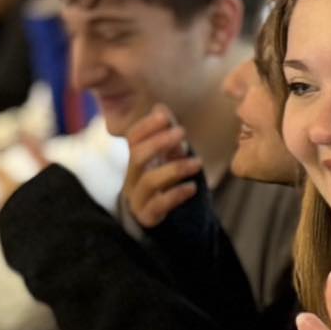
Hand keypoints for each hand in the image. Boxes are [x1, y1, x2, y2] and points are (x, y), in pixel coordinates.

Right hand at [124, 105, 199, 227]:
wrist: (164, 222)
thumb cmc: (166, 184)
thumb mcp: (168, 158)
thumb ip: (167, 136)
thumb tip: (160, 107)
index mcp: (137, 160)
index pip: (132, 138)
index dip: (147, 126)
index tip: (165, 116)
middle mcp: (133, 177)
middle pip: (136, 156)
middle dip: (159, 142)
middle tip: (182, 132)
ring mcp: (138, 198)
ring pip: (149, 180)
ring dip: (175, 168)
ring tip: (198, 162)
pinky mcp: (148, 217)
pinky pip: (158, 205)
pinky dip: (176, 194)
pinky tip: (192, 188)